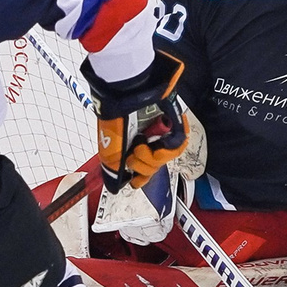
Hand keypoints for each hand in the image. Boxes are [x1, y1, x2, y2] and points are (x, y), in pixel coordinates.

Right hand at [86, 58, 188, 191]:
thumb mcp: (110, 147)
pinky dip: (167, 151)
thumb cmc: (115, 118)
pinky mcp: (176, 128)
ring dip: (151, 159)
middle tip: (134, 153)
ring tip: (141, 146)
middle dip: (142, 166)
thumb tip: (115, 188)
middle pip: (152, 167)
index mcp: (132, 142)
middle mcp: (148, 139)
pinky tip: (156, 146)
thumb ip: (113, 168)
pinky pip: (177, 147)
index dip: (140, 175)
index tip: (135, 180)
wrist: (128, 97)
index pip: (141, 166)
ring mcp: (162, 134)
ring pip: (164, 160)